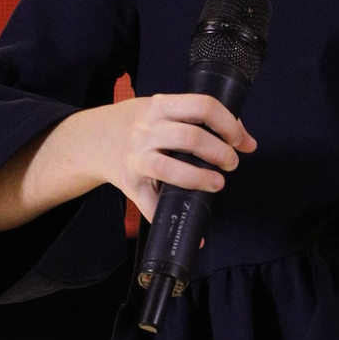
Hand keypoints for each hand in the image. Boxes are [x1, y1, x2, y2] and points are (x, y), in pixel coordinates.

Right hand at [49, 92, 254, 223]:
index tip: (240, 140)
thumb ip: (199, 118)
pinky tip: (199, 233)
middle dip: (221, 153)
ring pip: (172, 170)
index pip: (202, 106)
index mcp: (159, 106)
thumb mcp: (163, 110)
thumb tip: (244, 137)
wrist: (94, 139)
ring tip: (217, 182)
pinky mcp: (130, 184)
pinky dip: (176, 221)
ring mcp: (136, 159)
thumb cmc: (138, 124)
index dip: (228, 124)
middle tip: (231, 162)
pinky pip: (153, 207)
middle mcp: (145, 131)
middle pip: (192, 139)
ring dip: (202, 179)